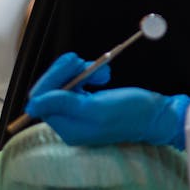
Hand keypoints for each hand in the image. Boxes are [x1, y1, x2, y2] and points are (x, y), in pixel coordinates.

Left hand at [25, 53, 189, 149]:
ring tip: (102, 71)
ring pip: (65, 84)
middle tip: (85, 61)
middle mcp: (70, 123)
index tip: (73, 62)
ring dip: (81, 71)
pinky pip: (78, 84)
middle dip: (67, 72)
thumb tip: (33, 103)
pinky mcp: (90, 103)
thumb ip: (65, 104)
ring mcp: (80, 113)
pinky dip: (88, 74)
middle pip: (52, 91)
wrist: (157, 114)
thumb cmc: (132, 112)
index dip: (53, 78)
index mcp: (68, 128)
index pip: (42, 101)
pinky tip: (103, 75)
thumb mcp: (97, 108)